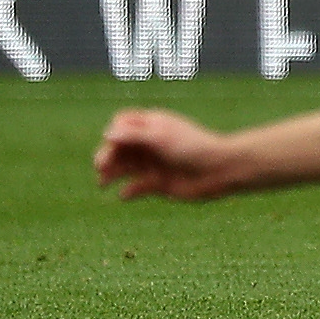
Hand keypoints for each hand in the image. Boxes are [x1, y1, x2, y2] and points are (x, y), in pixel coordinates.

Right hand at [93, 108, 244, 198]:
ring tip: (103, 182)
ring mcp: (154, 163)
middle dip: (108, 155)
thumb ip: (133, 136)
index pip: (122, 124)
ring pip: (125, 167)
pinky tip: (124, 194)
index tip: (113, 141)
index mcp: (152, 125)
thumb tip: (107, 134)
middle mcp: (151, 143)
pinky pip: (137, 187)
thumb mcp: (160, 137)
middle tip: (101, 166)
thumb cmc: (191, 147)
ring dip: (112, 174)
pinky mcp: (159, 183)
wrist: (218, 171)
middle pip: (120, 147)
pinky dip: (129, 191)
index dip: (114, 132)